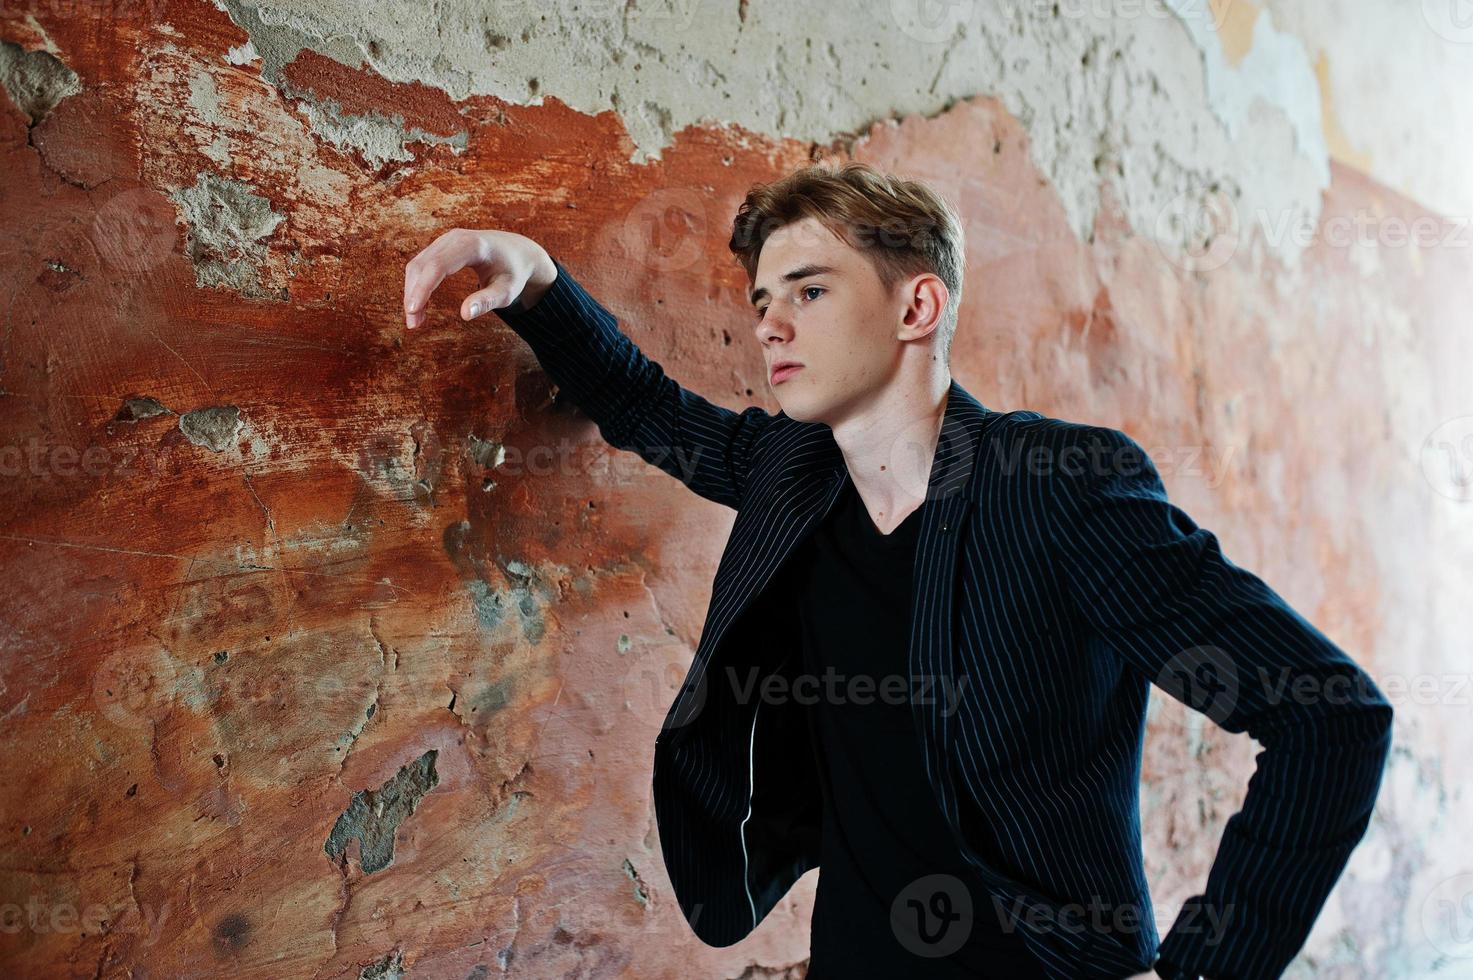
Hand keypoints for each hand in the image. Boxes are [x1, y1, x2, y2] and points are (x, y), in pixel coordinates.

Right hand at [402, 228, 557, 329]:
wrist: (516, 251)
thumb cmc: (513, 273)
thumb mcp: (507, 291)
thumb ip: (488, 301)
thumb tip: (465, 314)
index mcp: (473, 246)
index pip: (439, 265)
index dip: (423, 288)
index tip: (413, 310)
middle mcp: (455, 238)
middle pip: (423, 265)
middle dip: (414, 295)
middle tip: (413, 325)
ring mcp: (446, 240)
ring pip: (418, 265)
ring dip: (412, 292)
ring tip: (416, 321)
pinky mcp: (441, 246)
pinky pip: (422, 265)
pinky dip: (417, 285)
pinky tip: (420, 306)